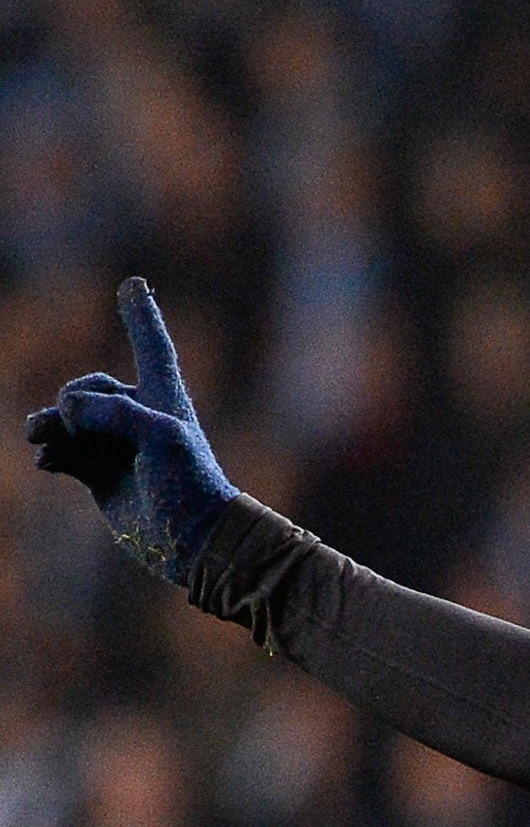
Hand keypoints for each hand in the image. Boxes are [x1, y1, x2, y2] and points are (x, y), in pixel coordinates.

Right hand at [24, 278, 237, 585]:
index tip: (134, 284)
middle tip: (69, 422)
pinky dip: (50, 451)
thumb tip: (68, 409)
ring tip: (42, 436)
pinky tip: (48, 461)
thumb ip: (114, 412)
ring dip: (50, 423)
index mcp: (165, 399)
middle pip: (89, 389)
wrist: (191, 541)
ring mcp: (116, 446)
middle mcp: (140, 418)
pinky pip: (62, 451)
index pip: (151, 347)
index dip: (141, 316)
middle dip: (72, 400)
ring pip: (68, 420)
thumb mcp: (161, 438)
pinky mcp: (98, 475)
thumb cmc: (189, 485)